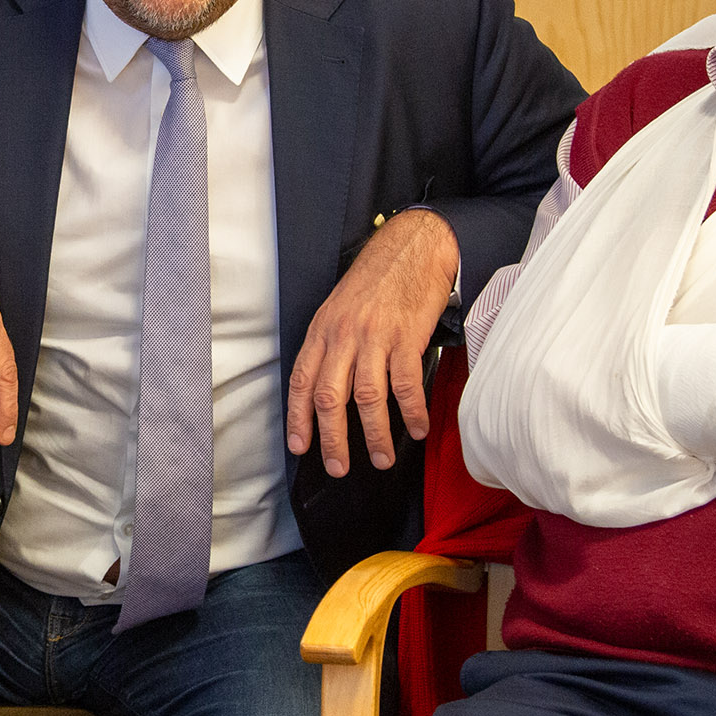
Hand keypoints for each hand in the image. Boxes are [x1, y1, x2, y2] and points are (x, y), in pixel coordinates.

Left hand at [286, 209, 459, 476]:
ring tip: (381, 458)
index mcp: (322, 330)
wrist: (412, 248)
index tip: (300, 447)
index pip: (302, 381)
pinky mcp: (406, 337)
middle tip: (338, 467)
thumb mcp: (339, 309)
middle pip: (330, 398)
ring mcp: (374, 337)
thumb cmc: (377, 281)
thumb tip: (330, 390)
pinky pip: (405, 384)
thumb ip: (331, 346)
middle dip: (332, 439)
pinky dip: (411, 412)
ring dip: (375, 434)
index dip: (299, 418)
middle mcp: (343, 336)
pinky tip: (416, 429)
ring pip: (367, 398)